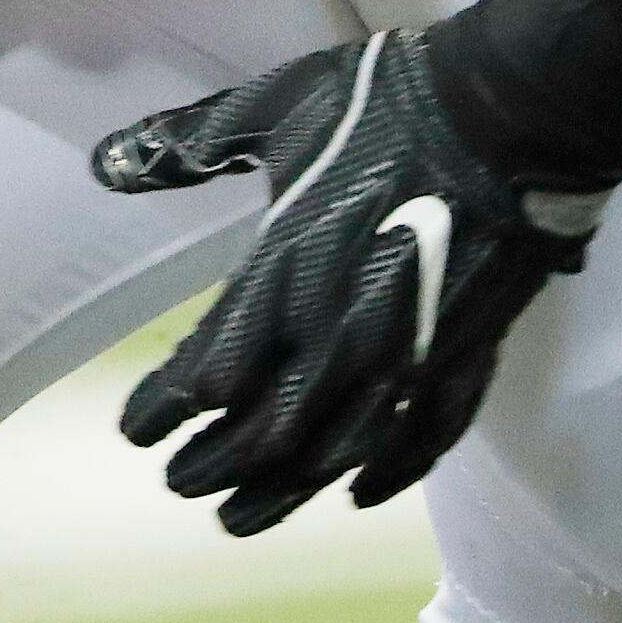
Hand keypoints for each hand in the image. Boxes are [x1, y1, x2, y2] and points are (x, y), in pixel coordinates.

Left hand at [96, 27, 606, 534]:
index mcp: (284, 275)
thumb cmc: (391, 104)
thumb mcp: (277, 106)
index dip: (162, 411)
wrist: (515, 113)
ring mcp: (406, 358)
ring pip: (330, 458)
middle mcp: (337, 336)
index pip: (203, 377)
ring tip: (239, 518)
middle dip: (208, 466)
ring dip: (278, 495)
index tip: (138, 426)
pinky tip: (359, 494)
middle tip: (177, 479)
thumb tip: (106, 162)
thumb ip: (189, 140)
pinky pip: (422, 443)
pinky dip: (387, 476)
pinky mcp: (464, 359)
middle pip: (258, 436)